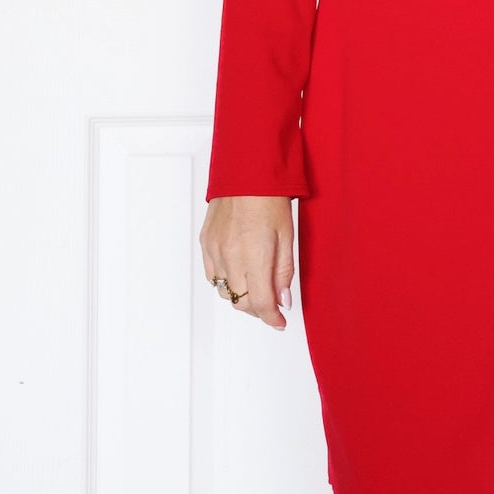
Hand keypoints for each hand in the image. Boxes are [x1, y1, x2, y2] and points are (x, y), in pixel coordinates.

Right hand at [199, 196, 294, 330]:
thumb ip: (284, 271)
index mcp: (255, 254)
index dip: (272, 318)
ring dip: (241, 296)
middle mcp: (230, 256)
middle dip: (258, 308)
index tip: (279, 322)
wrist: (245, 171)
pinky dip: (226, 281)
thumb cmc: (270, 197)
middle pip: (241, 301)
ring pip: (225, 292)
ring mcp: (214, 250)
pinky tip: (239, 273)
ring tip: (256, 287)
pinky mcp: (205, 243)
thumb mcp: (287, 235)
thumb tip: (282, 300)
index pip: (261, 301)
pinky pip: (213, 276)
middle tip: (272, 304)